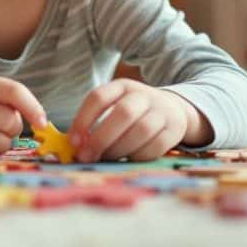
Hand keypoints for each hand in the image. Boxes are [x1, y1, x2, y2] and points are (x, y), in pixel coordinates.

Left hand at [68, 79, 198, 161]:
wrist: (173, 110)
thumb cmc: (133, 113)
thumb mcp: (114, 106)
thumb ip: (95, 122)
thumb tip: (75, 147)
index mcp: (122, 86)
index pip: (98, 97)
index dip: (83, 120)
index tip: (73, 141)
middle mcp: (143, 95)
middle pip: (123, 113)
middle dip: (101, 138)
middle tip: (87, 156)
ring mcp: (162, 111)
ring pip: (141, 130)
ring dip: (119, 149)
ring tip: (106, 159)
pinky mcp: (174, 130)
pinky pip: (156, 146)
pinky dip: (139, 156)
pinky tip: (128, 159)